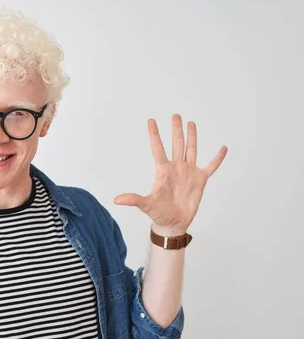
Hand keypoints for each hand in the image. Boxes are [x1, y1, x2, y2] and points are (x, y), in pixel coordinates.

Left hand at [113, 114, 227, 233]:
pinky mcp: (200, 180)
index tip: (151, 120)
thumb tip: (116, 200)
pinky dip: (217, 158)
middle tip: (175, 115)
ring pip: (191, 150)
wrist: (173, 223)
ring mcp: (188, 172)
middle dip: (176, 130)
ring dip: (192, 137)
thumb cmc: (158, 214)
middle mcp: (176, 168)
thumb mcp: (146, 205)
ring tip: (191, 123)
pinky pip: (211, 166)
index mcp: (163, 171)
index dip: (154, 134)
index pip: (158, 148)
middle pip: (176, 144)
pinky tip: (223, 148)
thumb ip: (133, 200)